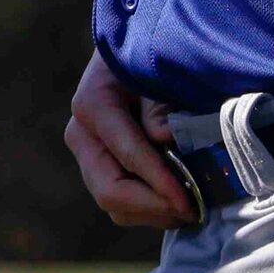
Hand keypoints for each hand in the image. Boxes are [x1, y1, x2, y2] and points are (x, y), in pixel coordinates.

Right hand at [63, 50, 194, 229]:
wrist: (132, 59)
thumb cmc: (149, 63)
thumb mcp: (158, 73)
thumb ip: (160, 104)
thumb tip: (163, 137)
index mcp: (92, 104)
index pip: (127, 156)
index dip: (160, 184)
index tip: (189, 201)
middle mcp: (81, 134)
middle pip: (110, 191)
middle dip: (154, 207)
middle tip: (192, 210)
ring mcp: (87, 156)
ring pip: (115, 206)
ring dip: (154, 213)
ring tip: (189, 206)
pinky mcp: (100, 170)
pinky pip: (121, 205)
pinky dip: (150, 210)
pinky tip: (176, 200)